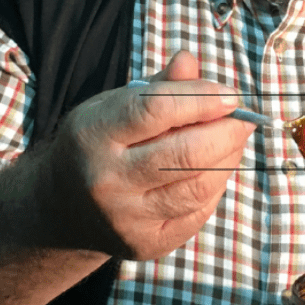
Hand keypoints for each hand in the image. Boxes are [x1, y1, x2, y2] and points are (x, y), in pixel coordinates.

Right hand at [47, 50, 254, 258]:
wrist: (61, 208)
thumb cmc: (99, 144)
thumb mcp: (113, 107)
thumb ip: (157, 87)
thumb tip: (189, 61)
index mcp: (93, 133)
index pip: (156, 109)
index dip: (202, 99)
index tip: (231, 95)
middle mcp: (105, 179)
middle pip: (186, 154)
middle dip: (227, 133)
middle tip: (243, 120)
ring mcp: (125, 217)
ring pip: (198, 187)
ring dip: (227, 160)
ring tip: (231, 142)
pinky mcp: (145, 243)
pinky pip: (197, 212)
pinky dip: (214, 187)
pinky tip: (212, 171)